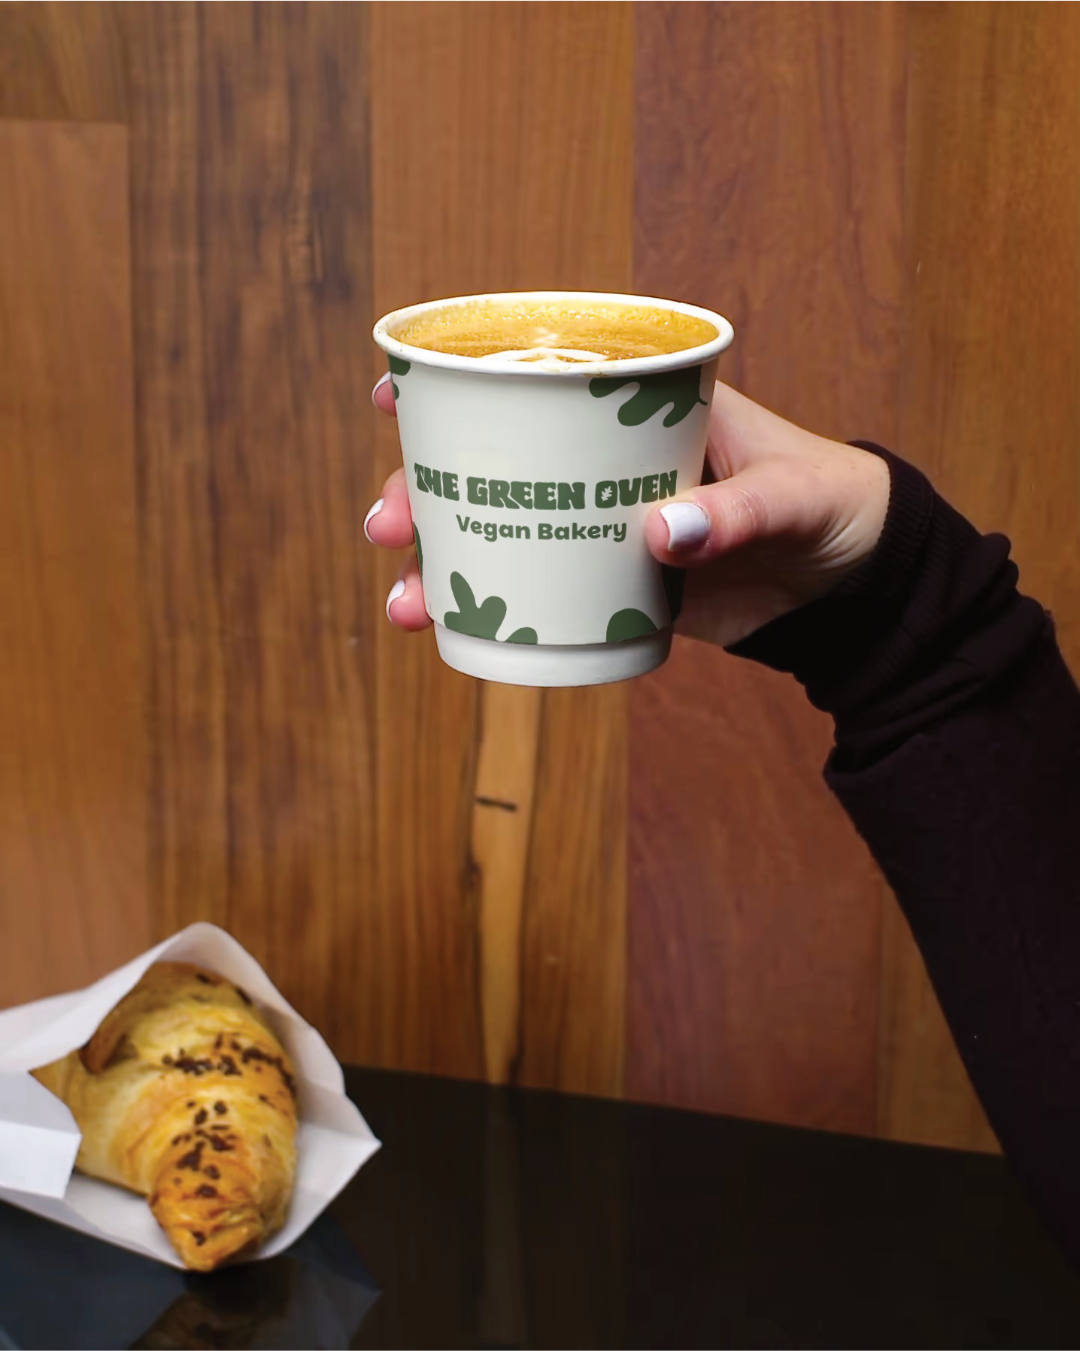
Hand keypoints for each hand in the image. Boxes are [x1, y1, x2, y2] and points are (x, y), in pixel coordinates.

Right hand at [364, 373, 889, 645]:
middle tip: (388, 523)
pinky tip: (447, 632)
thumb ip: (740, 511)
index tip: (394, 398)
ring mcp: (600, 524)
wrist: (852, 583)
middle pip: (493, 461)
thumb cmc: (829, 503)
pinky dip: (494, 611)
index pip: (537, 376)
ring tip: (406, 601)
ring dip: (441, 560)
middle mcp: (604, 459)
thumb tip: (661, 535)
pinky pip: (539, 591)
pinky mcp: (613, 584)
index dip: (457, 382)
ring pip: (502, 530)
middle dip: (423, 489)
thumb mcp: (794, 495)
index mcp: (639, 405)